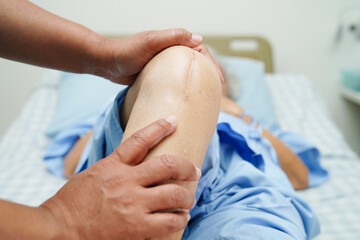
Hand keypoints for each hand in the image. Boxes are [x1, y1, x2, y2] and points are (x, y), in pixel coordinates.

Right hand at [40, 116, 200, 239]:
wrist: (58, 229)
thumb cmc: (71, 203)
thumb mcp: (93, 174)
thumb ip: (115, 167)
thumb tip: (133, 162)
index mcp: (113, 166)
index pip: (140, 140)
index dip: (159, 127)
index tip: (173, 121)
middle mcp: (126, 182)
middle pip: (167, 165)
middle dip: (187, 167)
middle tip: (194, 171)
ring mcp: (133, 205)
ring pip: (174, 194)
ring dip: (186, 197)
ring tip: (188, 200)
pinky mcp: (136, 228)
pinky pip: (168, 222)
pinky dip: (178, 219)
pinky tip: (180, 218)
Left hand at [91, 28, 222, 84]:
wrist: (108, 62)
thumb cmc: (126, 51)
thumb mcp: (150, 41)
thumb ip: (173, 37)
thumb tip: (199, 39)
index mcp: (172, 40)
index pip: (199, 50)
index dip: (211, 65)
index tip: (218, 81)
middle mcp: (170, 50)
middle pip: (195, 62)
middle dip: (208, 75)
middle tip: (216, 92)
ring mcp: (164, 63)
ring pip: (186, 72)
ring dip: (197, 82)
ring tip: (205, 97)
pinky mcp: (157, 73)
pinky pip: (175, 80)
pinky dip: (183, 87)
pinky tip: (186, 98)